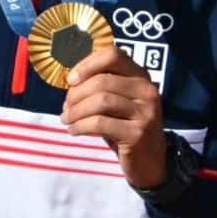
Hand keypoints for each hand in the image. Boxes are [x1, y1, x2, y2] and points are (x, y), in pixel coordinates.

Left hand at [60, 45, 166, 188]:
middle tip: (66, 108)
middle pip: (101, 81)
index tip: (71, 80)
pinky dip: (80, 126)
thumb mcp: (118, 102)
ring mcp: (145, 112)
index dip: (87, 64)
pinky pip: (100, 123)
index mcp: (141, 76)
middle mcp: (147, 90)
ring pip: (100, 102)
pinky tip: (74, 131)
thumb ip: (102, 86)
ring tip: (67, 120)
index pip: (113, 55)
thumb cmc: (126, 127)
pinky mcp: (137, 133)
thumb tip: (71, 80)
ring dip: (76, 112)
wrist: (150, 161)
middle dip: (76, 94)